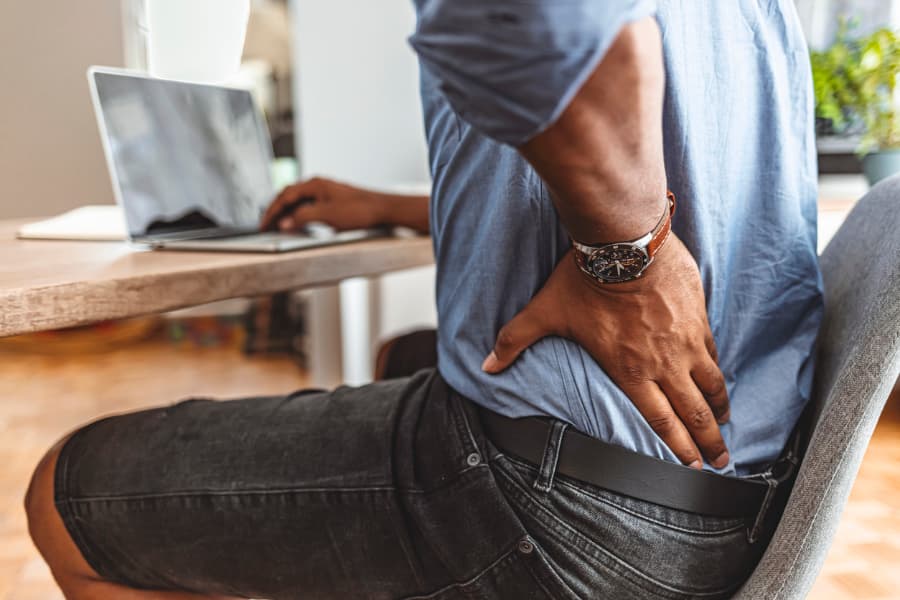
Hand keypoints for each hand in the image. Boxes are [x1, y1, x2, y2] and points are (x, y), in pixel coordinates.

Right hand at [261, 177, 385, 231]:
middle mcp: (318, 185)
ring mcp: (325, 192)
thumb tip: (283, 222)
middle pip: (288, 196)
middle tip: (265, 225)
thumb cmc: (360, 210)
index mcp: (315, 184)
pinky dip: (298, 214)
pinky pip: (308, 205)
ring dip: (286, 212)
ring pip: (298, 201)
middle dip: (275, 210)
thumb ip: (302, 217)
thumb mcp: (327, 216)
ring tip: (277, 226)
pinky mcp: (332, 201)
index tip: (263, 225)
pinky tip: (298, 224)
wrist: (383, 210)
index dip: (271, 211)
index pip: (284, 196)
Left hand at [482, 235, 729, 468]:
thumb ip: (515, 341)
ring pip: (711, 385)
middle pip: (694, 412)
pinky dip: (716, 372)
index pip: (661, 422)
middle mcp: (663, 363)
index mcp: (630, 371)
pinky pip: (712, 353)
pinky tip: (718, 380)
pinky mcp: (697, 318)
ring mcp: (685, 342)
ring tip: (725, 426)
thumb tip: (486, 365)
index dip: (679, 449)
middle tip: (721, 462)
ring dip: (720, 410)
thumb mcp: (545, 312)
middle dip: (709, 442)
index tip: (692, 468)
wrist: (624, 242)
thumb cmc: (583, 280)